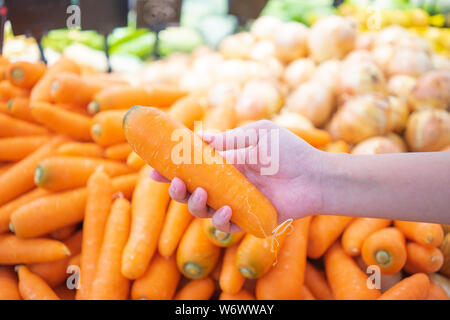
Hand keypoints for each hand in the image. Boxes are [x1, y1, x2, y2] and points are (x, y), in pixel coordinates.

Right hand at [151, 120, 325, 231]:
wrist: (314, 176)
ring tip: (200, 192)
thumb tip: (198, 139)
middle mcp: (226, 182)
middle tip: (176, 182)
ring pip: (203, 209)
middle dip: (177, 189)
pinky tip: (228, 208)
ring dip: (195, 203)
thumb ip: (228, 142)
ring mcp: (235, 201)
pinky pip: (225, 224)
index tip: (153, 168)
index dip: (171, 168)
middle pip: (191, 190)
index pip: (191, 165)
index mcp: (225, 160)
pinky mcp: (246, 218)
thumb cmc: (287, 152)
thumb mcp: (256, 137)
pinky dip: (222, 219)